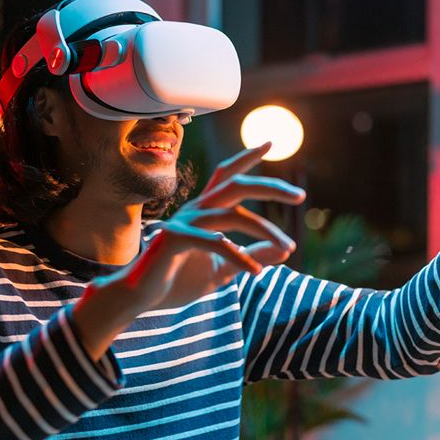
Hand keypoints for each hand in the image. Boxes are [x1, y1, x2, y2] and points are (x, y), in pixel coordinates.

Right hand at [94, 143, 305, 313]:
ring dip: (266, 231)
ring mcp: (184, 222)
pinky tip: (255, 271)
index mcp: (204, 211)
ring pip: (234, 216)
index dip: (247, 157)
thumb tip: (284, 250)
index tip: (270, 142)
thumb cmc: (177, 279)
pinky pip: (215, 243)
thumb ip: (252, 257)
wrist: (139, 296)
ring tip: (289, 248)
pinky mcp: (175, 240)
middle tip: (300, 195)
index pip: (227, 176)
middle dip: (270, 186)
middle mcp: (196, 210)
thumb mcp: (222, 269)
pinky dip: (238, 256)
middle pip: (236, 185)